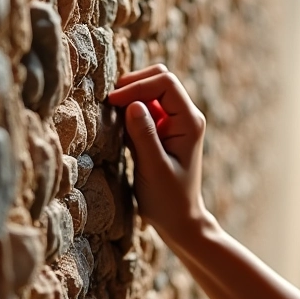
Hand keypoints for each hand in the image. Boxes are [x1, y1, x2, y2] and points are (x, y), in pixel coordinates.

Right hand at [108, 64, 208, 245]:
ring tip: (111, 115)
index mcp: (190, 122)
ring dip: (130, 97)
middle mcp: (185, 116)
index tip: (112, 102)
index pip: (166, 83)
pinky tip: (118, 128)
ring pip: (151, 90)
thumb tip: (131, 104)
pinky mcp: (162, 129)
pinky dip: (129, 110)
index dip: (138, 86)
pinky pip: (145, 107)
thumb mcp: (154, 168)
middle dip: (134, 84)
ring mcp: (174, 121)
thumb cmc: (169, 199)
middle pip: (160, 78)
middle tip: (110, 103)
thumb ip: (144, 135)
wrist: (180, 220)